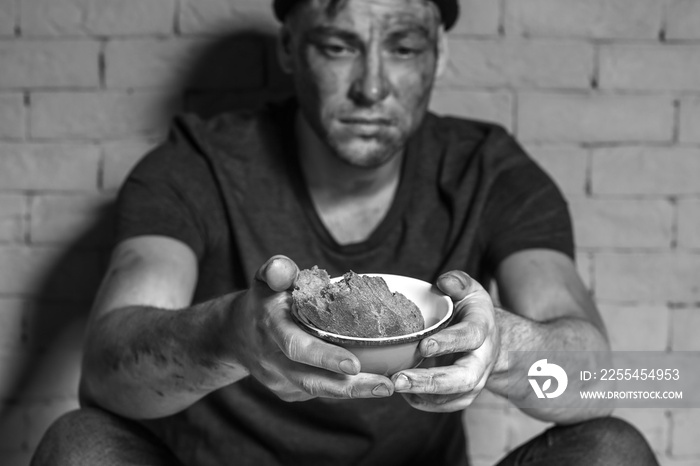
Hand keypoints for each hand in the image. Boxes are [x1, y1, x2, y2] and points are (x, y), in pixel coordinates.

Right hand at [225, 255, 393, 401]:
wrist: (235, 334)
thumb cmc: (263, 300)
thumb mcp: (265, 278)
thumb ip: (277, 270)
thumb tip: (282, 268)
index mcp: (270, 326)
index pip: (296, 347)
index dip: (324, 357)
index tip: (354, 363)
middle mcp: (273, 358)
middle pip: (311, 380)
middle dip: (350, 386)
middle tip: (386, 384)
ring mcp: (279, 379)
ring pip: (319, 391)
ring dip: (355, 392)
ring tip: (388, 386)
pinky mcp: (288, 391)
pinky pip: (320, 392)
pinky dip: (346, 389)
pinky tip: (372, 382)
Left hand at [390, 271, 499, 411]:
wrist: (488, 341)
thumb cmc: (472, 313)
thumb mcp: (470, 291)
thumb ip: (459, 282)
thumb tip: (445, 281)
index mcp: (482, 331)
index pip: (469, 338)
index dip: (448, 343)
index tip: (423, 345)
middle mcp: (482, 361)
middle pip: (462, 378)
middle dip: (430, 381)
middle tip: (399, 380)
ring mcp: (475, 382)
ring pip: (453, 396)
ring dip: (423, 394)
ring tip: (394, 386)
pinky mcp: (464, 395)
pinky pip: (445, 405)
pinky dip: (423, 402)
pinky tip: (404, 393)